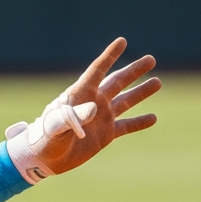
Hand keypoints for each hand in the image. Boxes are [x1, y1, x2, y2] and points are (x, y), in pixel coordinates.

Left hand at [7, 37, 159, 180]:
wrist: (43, 160)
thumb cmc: (43, 140)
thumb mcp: (54, 127)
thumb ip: (72, 117)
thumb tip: (95, 108)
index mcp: (79, 95)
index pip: (97, 71)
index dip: (109, 56)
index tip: (121, 41)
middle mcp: (93, 103)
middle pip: (117, 82)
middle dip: (134, 71)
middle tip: (151, 59)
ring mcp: (101, 118)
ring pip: (126, 101)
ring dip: (141, 92)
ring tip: (157, 82)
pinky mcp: (106, 135)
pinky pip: (127, 126)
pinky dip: (139, 122)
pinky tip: (153, 118)